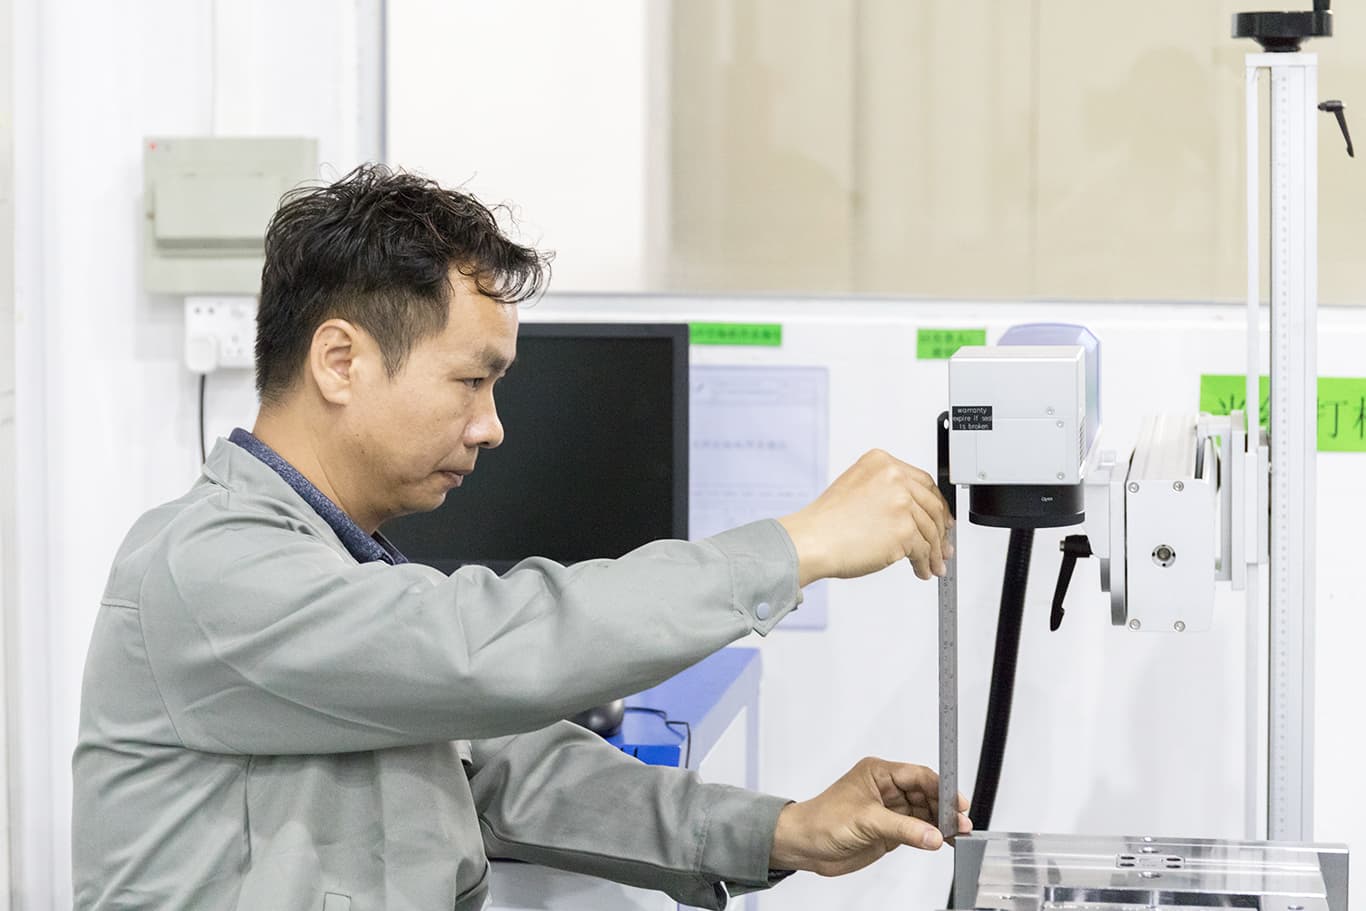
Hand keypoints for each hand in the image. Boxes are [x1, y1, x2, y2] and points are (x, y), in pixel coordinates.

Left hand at [768, 757, 971, 876]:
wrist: (804, 845)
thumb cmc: (822, 820)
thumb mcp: (866, 821)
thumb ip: (903, 829)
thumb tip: (934, 835)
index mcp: (879, 773)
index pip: (918, 775)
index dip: (941, 787)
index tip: (958, 802)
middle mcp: (886, 789)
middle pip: (926, 794)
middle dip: (944, 808)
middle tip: (962, 824)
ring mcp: (889, 811)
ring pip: (924, 813)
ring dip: (940, 824)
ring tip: (958, 835)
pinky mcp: (889, 831)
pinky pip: (917, 831)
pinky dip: (930, 836)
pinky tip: (942, 842)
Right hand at [779, 450, 952, 585]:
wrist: (812, 541)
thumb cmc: (826, 522)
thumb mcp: (856, 488)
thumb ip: (885, 493)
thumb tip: (913, 515)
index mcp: (881, 462)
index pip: (923, 482)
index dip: (936, 503)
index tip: (941, 517)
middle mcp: (894, 478)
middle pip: (932, 506)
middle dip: (940, 530)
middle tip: (944, 545)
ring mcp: (901, 503)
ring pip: (930, 530)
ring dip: (934, 551)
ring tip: (933, 564)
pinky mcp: (904, 531)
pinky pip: (923, 550)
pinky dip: (925, 563)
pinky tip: (922, 569)